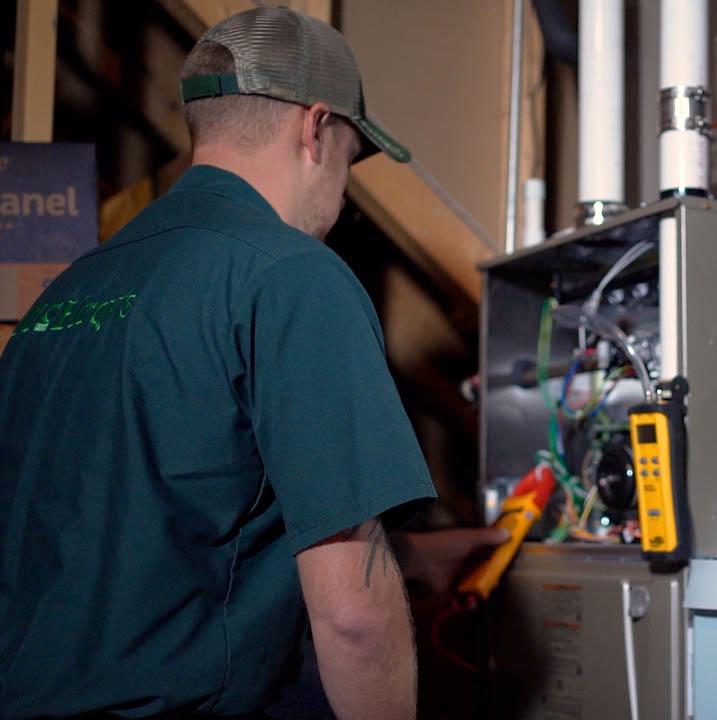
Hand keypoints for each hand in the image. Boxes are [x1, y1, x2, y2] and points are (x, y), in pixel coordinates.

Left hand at [390, 527, 509, 594]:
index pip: (488, 555)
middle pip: (484, 574)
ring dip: (481, 593)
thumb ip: (487, 536)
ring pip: (476, 588)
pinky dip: (468, 603)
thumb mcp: (468, 537)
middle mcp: (465, 563)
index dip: (499, 560)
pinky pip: (464, 600)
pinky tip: (470, 602)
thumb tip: (509, 533)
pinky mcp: (452, 592)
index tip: (510, 565)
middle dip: (492, 580)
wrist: (422, 559)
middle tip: (498, 583)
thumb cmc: (445, 544)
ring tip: (484, 594)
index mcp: (469, 548)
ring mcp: (458, 578)